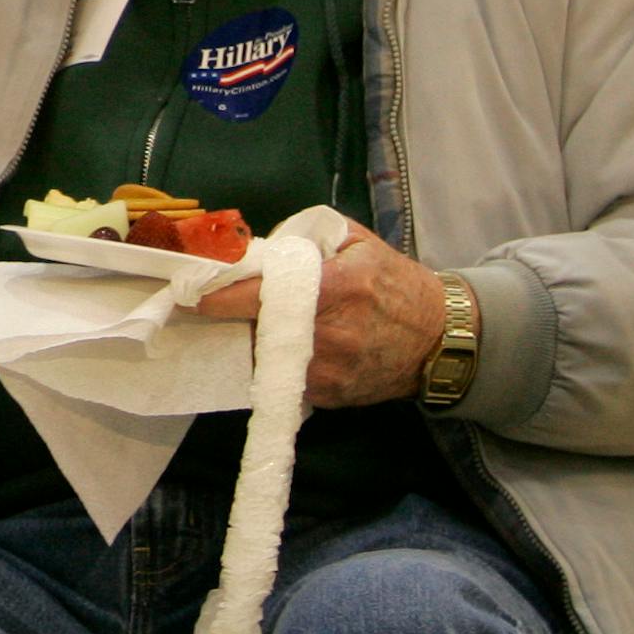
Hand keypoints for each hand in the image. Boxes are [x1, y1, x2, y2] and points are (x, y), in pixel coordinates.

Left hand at [193, 222, 450, 408]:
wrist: (440, 340)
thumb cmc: (394, 282)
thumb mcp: (357, 242)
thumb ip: (306, 237)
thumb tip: (254, 245)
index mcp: (334, 287)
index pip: (263, 293)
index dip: (223, 296)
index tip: (193, 294)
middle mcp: (328, 333)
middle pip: (257, 328)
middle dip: (233, 319)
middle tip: (213, 307)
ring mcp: (329, 370)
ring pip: (267, 357)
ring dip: (255, 342)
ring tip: (257, 325)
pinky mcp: (330, 396)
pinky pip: (286, 380)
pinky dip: (278, 364)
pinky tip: (286, 349)